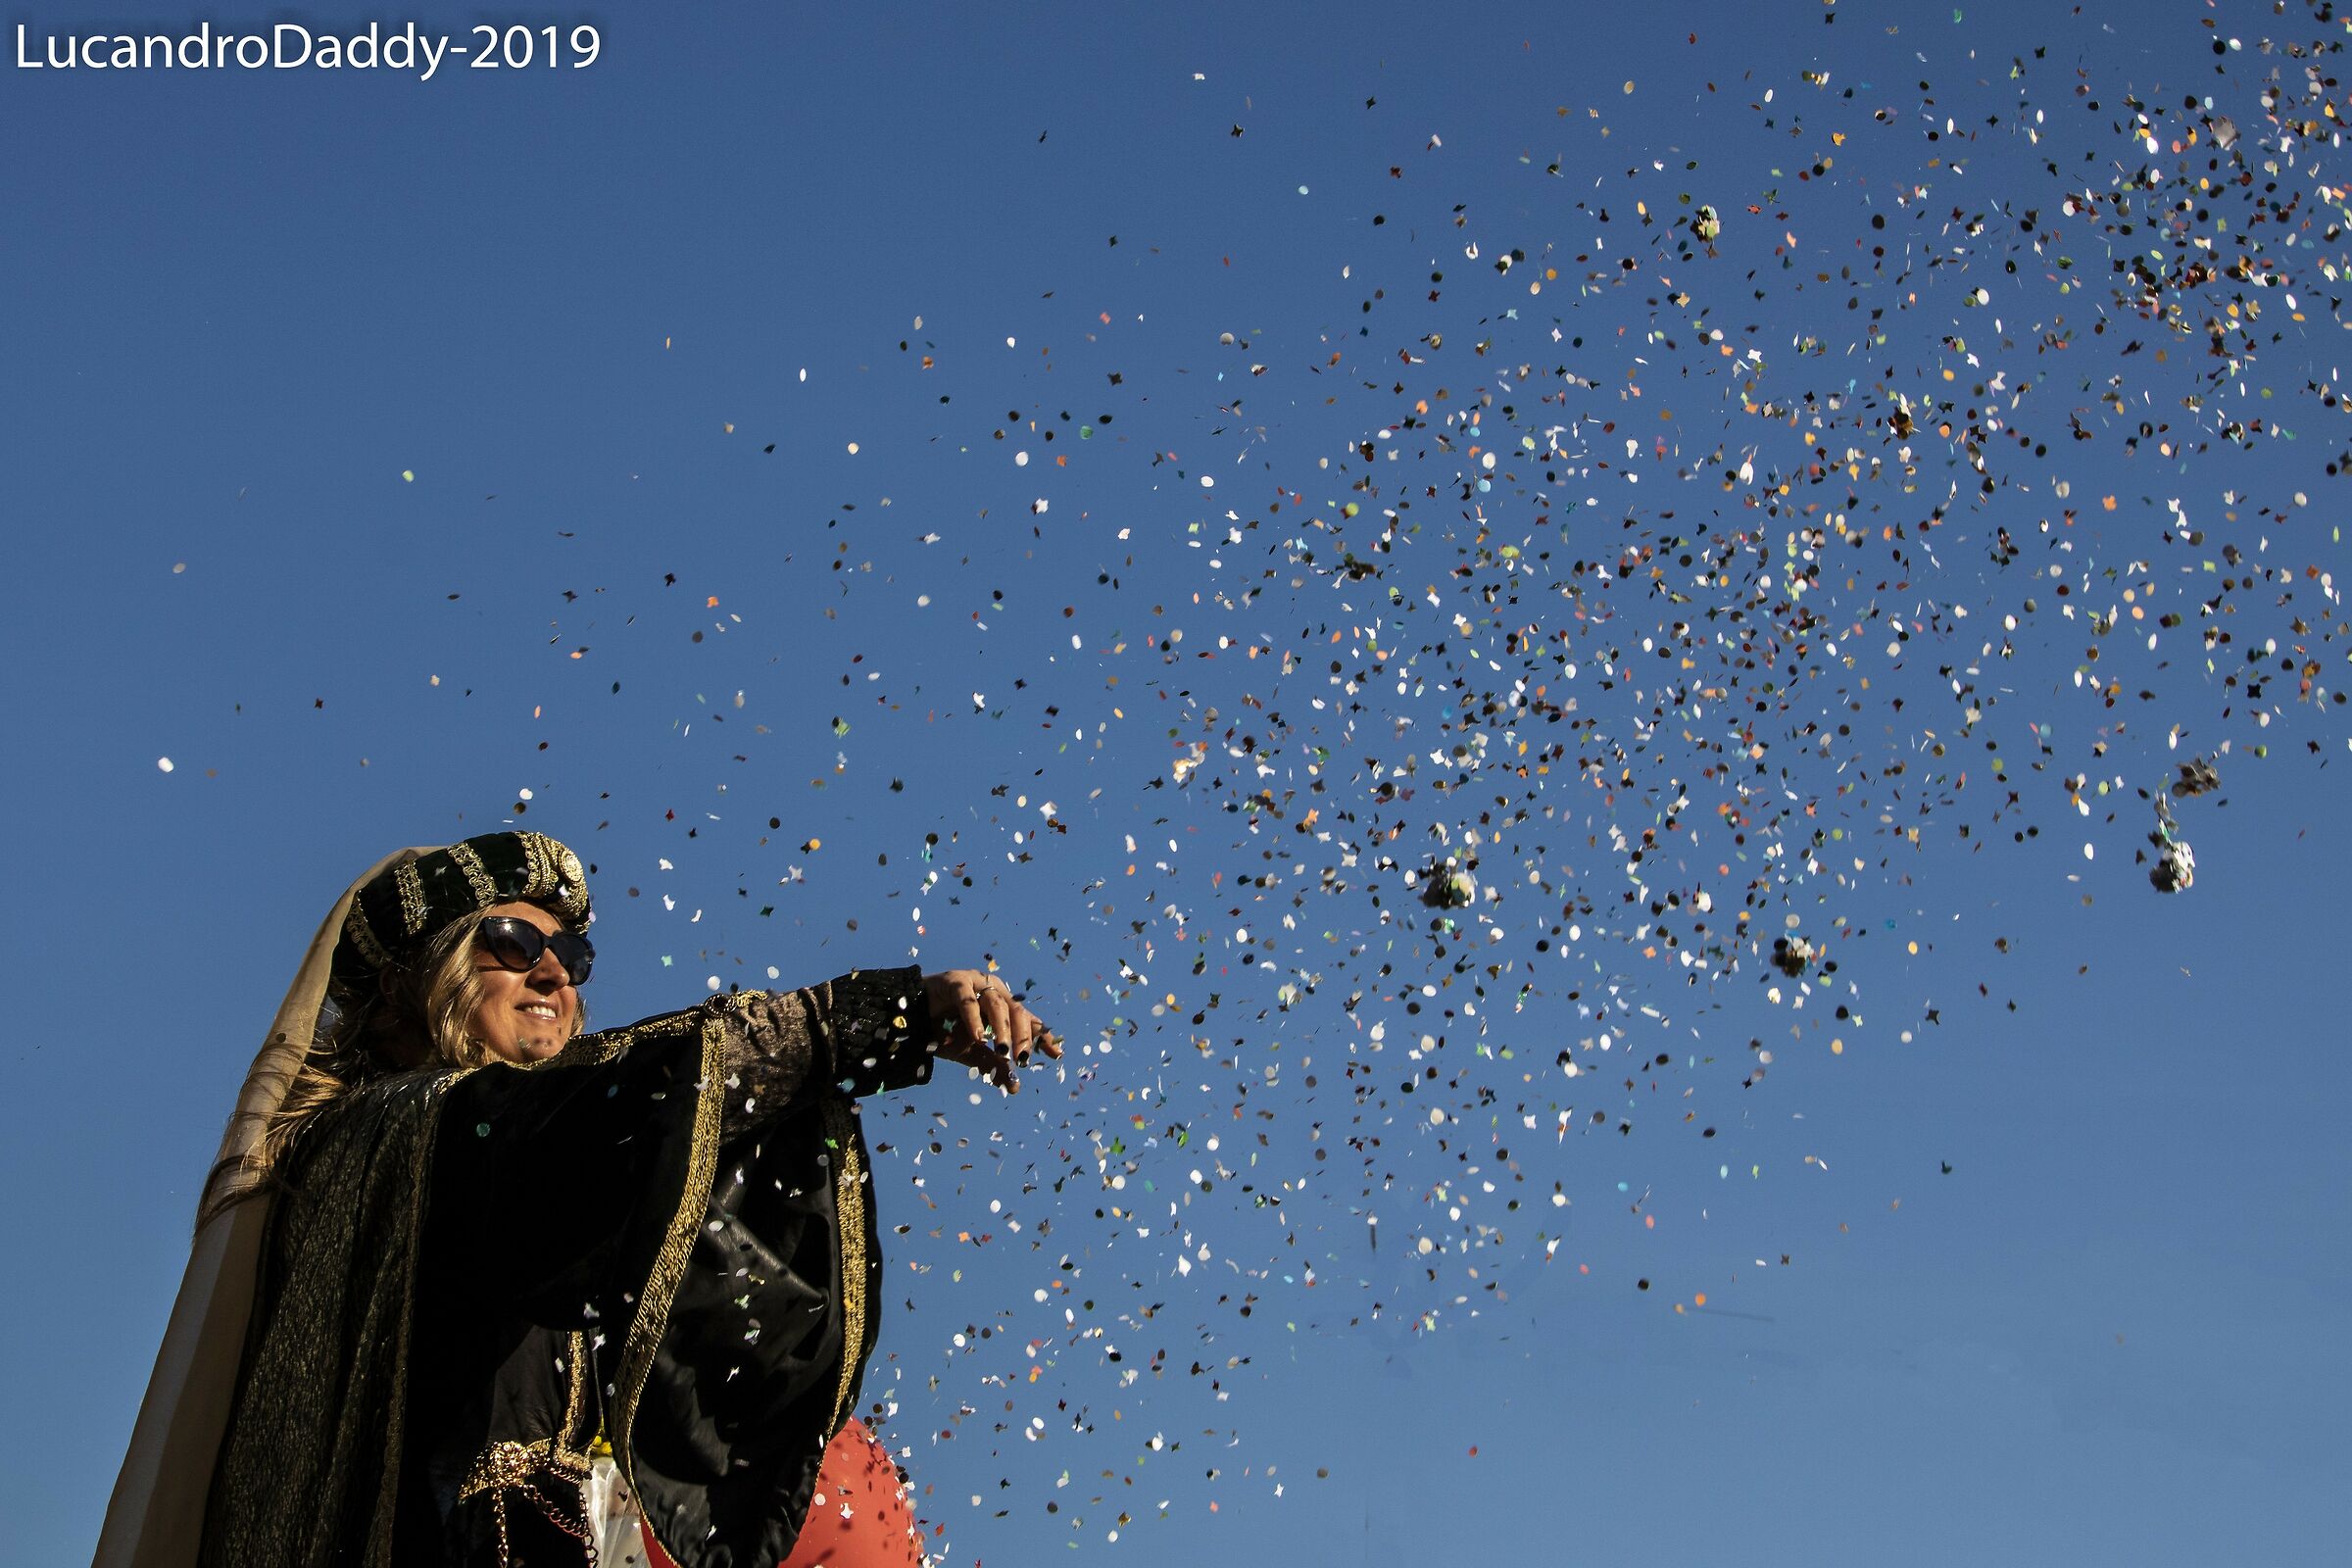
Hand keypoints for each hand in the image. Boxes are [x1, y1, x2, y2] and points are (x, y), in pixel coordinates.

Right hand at [921, 969, 1061, 1092]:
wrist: (912, 1018)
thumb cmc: (946, 1032)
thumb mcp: (973, 1052)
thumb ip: (994, 1065)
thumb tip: (1015, 1087)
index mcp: (1003, 1006)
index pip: (1028, 1020)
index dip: (1042, 1036)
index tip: (1056, 1054)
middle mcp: (994, 992)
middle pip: (1017, 1012)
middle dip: (1022, 1037)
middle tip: (1022, 1060)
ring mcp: (976, 984)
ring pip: (996, 1005)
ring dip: (1001, 1029)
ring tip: (1002, 1051)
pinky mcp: (955, 981)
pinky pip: (968, 1000)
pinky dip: (973, 1019)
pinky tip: (977, 1037)